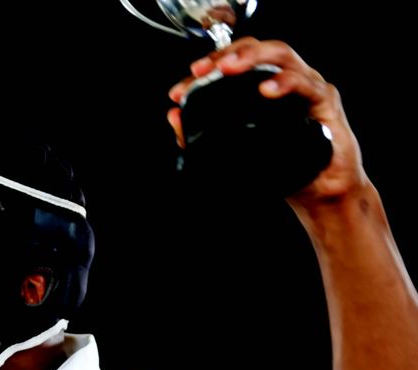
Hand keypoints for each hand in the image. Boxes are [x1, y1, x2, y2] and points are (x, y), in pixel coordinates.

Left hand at [166, 38, 368, 204]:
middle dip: (229, 54)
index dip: (209, 64)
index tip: (185, 83)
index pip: (236, 60)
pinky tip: (268, 89)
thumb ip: (202, 134)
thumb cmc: (284, 166)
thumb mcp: (235, 151)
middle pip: (258, 50)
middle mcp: (285, 80)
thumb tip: (174, 117)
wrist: (320, 190)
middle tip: (204, 69)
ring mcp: (306, 88)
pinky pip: (307, 85)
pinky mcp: (324, 103)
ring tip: (230, 69)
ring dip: (253, 58)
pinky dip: (286, 82)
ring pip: (282, 57)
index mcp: (263, 86)